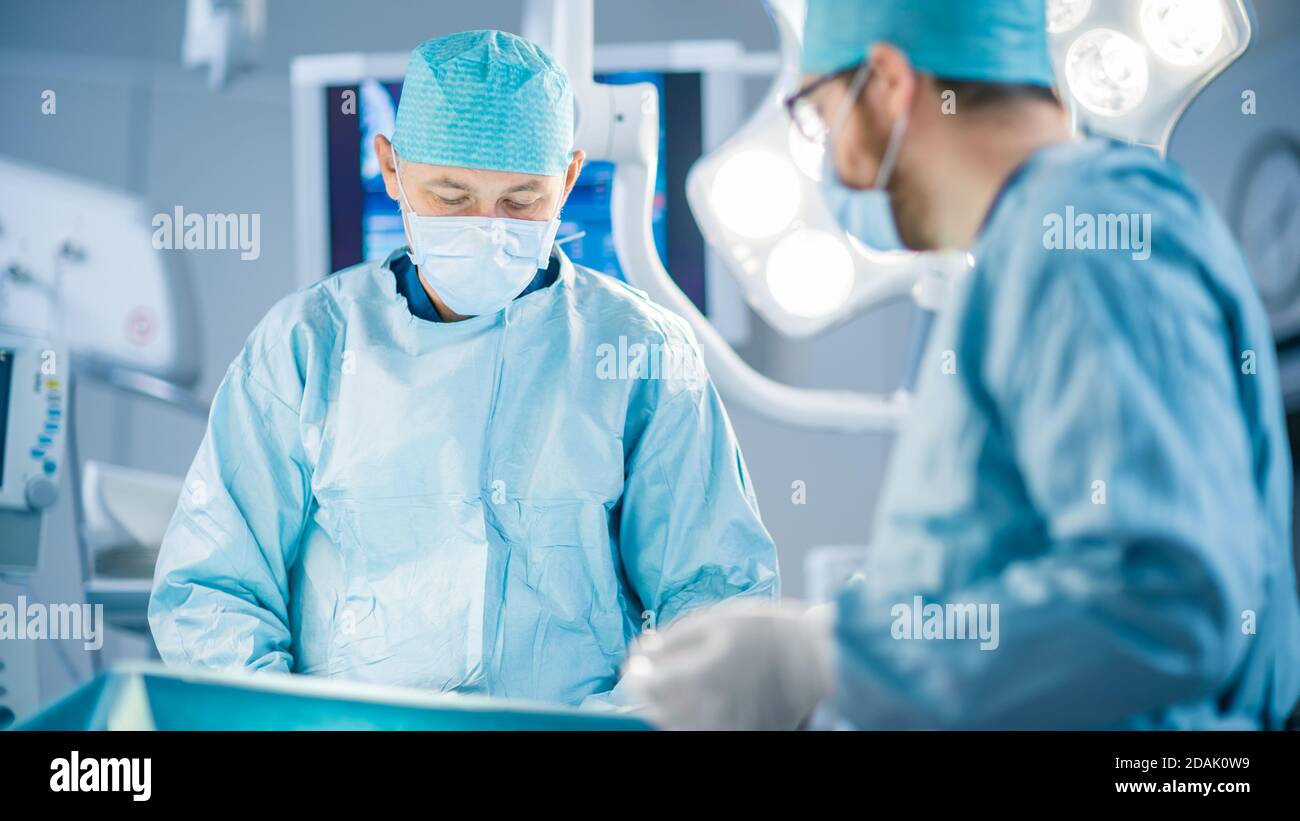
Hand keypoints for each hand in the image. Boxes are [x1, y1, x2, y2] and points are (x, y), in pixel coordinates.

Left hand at [622, 600, 835, 729]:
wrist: (822, 665)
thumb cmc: (770, 635)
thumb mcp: (718, 620)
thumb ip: (671, 639)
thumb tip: (641, 654)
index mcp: (692, 680)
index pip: (638, 685)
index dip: (637, 668)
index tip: (644, 657)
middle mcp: (700, 715)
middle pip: (651, 709)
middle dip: (654, 686)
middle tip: (669, 667)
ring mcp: (717, 733)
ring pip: (671, 723)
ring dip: (671, 704)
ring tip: (694, 682)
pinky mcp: (733, 738)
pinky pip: (697, 730)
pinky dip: (693, 717)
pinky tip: (710, 699)